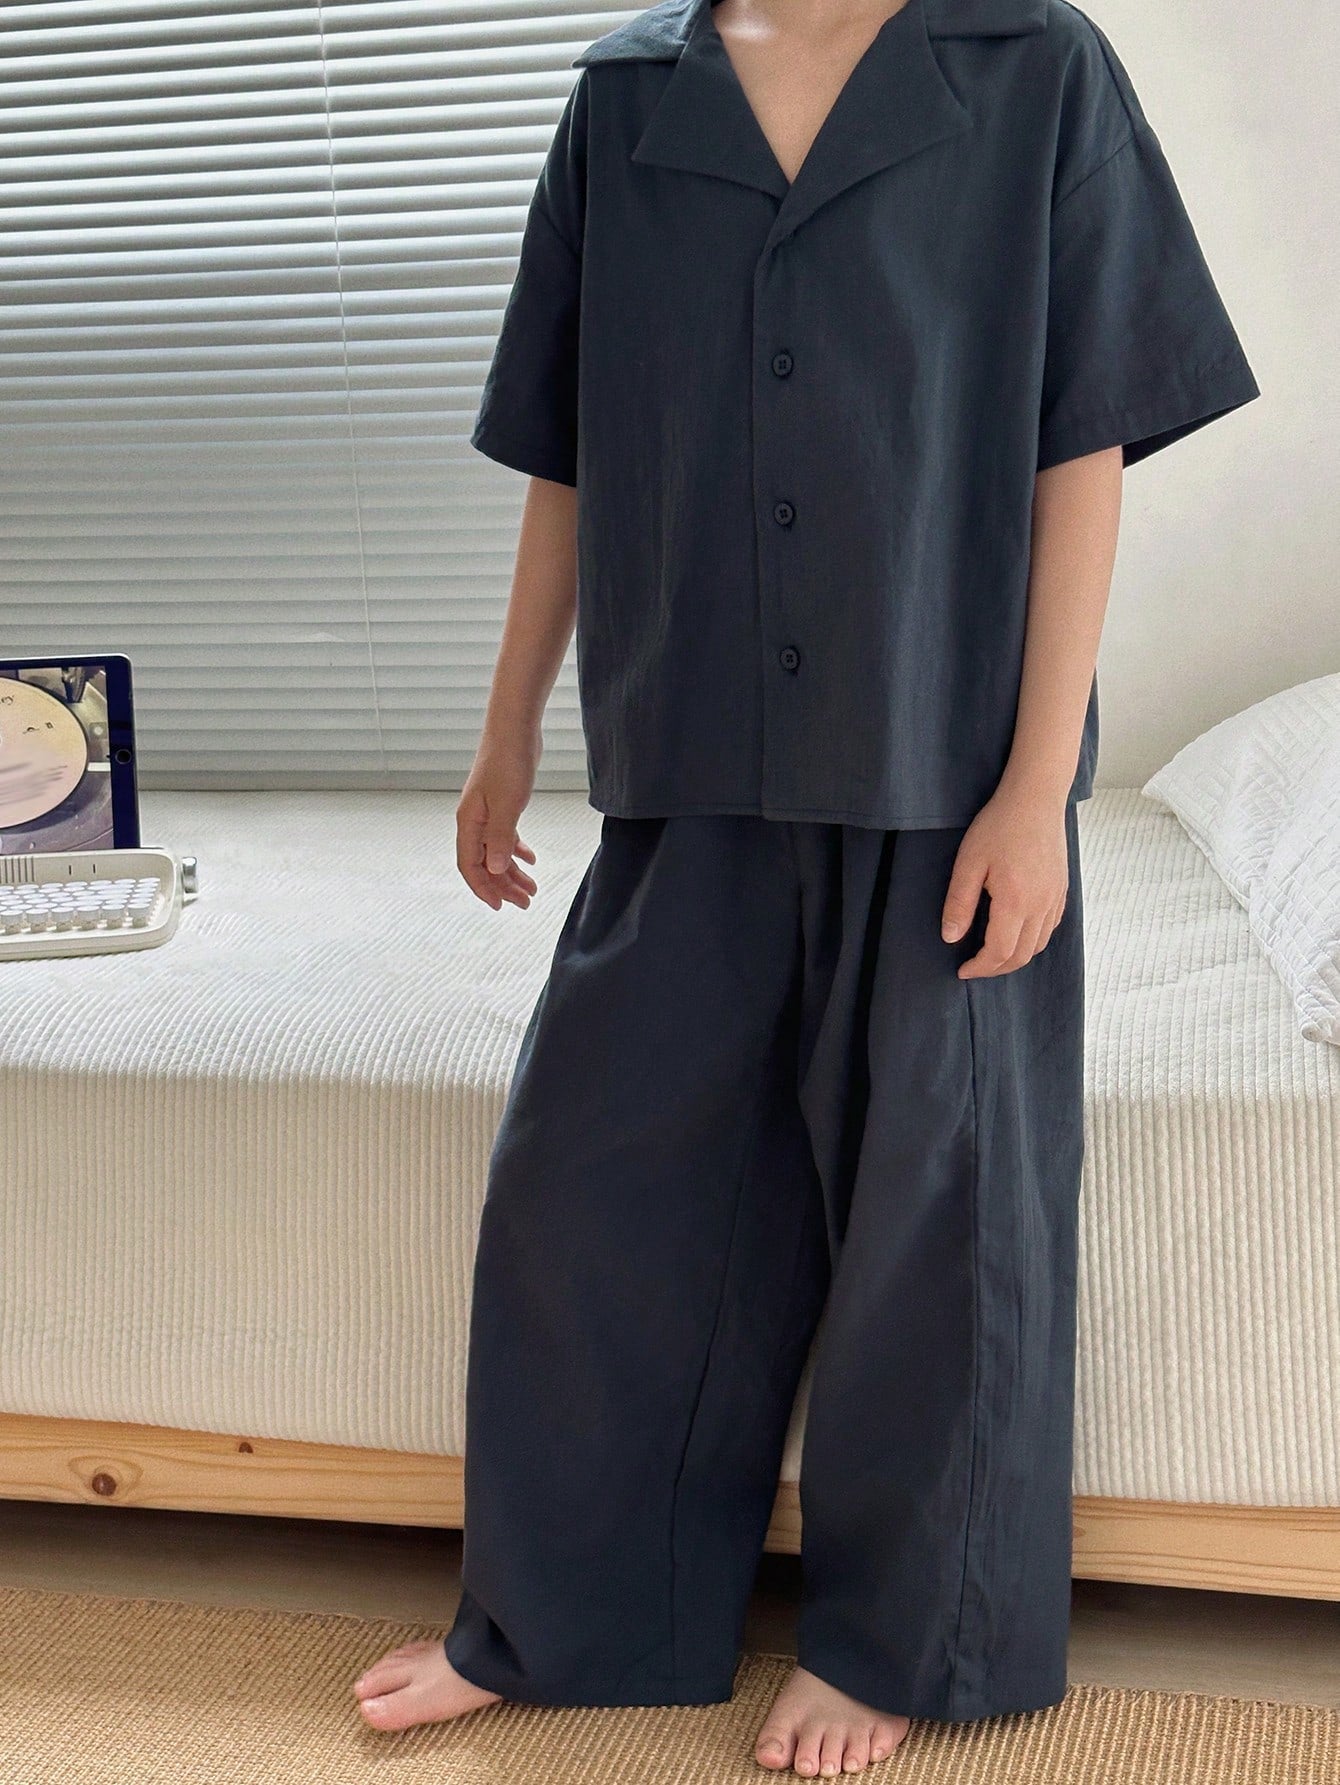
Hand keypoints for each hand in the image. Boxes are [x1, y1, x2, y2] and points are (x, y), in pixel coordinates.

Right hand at [455, 736, 540, 910]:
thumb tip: (494, 869)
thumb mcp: (508, 804)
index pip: (470, 866)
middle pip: (484, 863)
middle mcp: (474, 821)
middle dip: (503, 886)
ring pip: (496, 852)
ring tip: (533, 888)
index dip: (484, 888)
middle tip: (526, 902)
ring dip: (512, 871)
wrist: (514, 728)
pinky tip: (531, 859)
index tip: (501, 907)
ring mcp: (487, 813)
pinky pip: (504, 836)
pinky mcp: (501, 804)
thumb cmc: (508, 762)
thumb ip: (500, 837)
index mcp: (469, 822)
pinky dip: (516, 850)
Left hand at [940, 786, 1069, 978]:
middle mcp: (1041, 906)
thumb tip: (951, 938)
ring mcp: (1055, 898)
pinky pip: (1050, 928)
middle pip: (1022, 956)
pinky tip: (1016, 933)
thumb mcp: (968, 863)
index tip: (962, 970)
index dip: (980, 968)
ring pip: (1039, 945)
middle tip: (974, 967)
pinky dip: (1033, 941)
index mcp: (1016, 902)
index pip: (999, 952)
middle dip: (996, 968)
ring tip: (992, 954)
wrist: (1035, 799)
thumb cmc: (998, 826)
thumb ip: (959, 903)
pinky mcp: (1061, 890)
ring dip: (1015, 957)